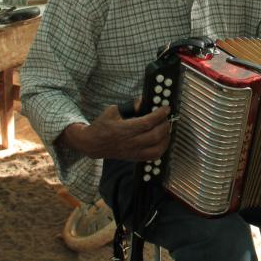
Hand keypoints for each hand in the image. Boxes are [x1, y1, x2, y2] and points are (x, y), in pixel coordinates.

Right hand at [57, 103, 171, 160]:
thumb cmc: (103, 126)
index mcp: (124, 129)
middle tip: (167, 117)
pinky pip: (154, 157)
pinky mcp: (135, 158)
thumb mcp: (112, 111)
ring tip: (166, 128)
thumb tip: (142, 102)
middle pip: (155, 135)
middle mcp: (130, 142)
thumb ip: (129, 106)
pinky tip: (163, 140)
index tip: (166, 108)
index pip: (147, 123)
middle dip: (165, 125)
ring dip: (166, 137)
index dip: (159, 115)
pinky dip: (162, 148)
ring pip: (157, 148)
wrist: (92, 144)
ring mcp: (133, 152)